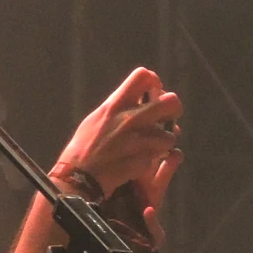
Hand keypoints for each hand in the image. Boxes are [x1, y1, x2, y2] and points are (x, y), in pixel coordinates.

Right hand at [57, 68, 182, 200]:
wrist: (79, 176)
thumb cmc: (84, 146)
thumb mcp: (96, 118)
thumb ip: (117, 106)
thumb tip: (135, 96)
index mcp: (116, 104)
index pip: (144, 76)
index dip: (153, 82)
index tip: (152, 93)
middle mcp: (130, 118)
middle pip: (171, 101)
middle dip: (173, 109)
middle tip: (166, 117)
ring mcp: (139, 140)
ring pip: (171, 133)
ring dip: (165, 139)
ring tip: (155, 144)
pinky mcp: (144, 159)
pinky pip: (161, 154)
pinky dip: (157, 157)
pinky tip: (145, 158)